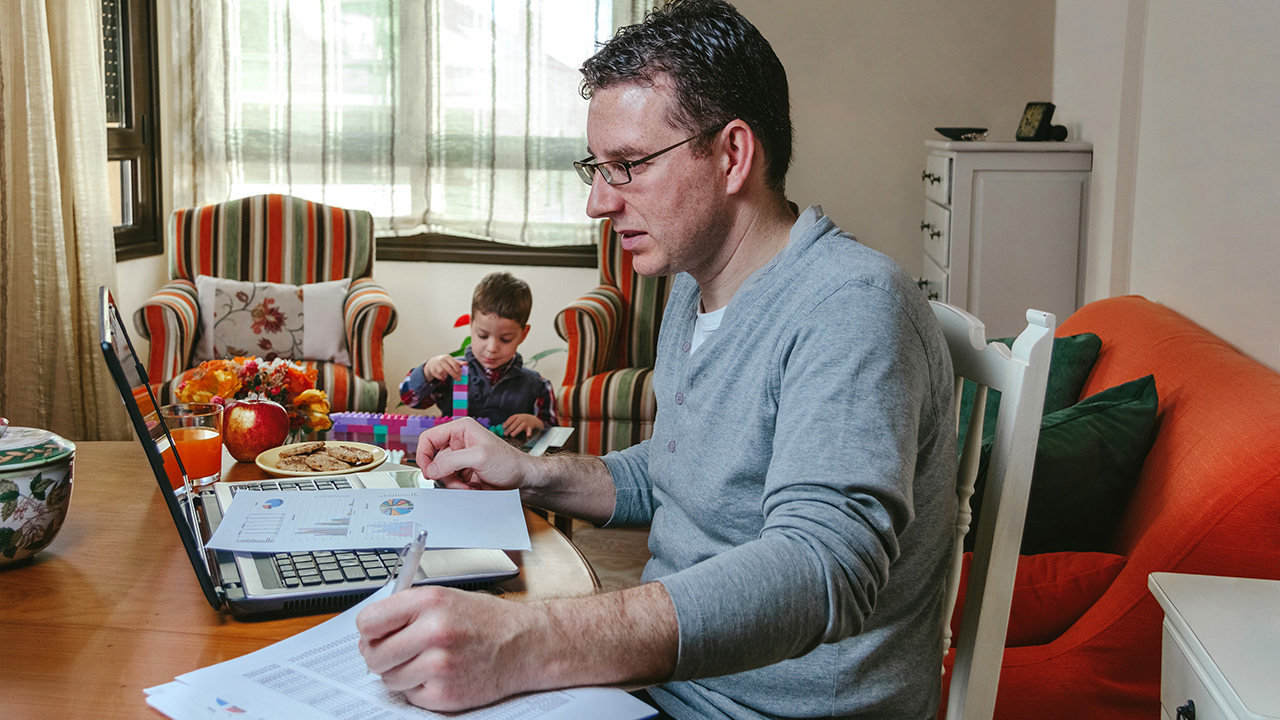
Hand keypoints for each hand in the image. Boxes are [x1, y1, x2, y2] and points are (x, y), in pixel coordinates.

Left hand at [357, 586, 546, 710]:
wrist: (525, 644)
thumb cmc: (487, 621)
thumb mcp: (447, 598)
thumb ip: (407, 610)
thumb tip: (369, 634)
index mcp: (431, 601)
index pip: (369, 621)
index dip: (369, 630)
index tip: (375, 633)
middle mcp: (434, 632)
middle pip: (373, 654)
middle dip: (380, 655)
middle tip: (396, 651)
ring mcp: (439, 665)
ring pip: (389, 678)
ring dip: (401, 672)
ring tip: (426, 660)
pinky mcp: (445, 694)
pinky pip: (409, 695)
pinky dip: (419, 687)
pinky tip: (440, 674)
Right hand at [416, 417, 532, 490]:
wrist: (523, 480)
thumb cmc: (509, 462)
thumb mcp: (479, 457)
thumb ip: (452, 461)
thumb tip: (430, 469)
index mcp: (461, 429)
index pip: (428, 438)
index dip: (424, 455)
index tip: (428, 471)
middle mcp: (459, 442)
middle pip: (435, 460)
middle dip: (445, 475)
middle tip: (458, 482)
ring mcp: (462, 458)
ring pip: (442, 474)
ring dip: (453, 484)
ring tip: (470, 486)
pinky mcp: (465, 472)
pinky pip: (451, 482)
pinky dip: (459, 488)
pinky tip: (473, 487)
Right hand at [423, 355, 462, 381]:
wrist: (432, 362)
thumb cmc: (444, 362)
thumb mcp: (450, 360)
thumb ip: (458, 362)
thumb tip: (466, 363)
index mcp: (447, 357)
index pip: (454, 363)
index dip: (458, 370)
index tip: (460, 374)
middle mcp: (441, 360)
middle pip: (449, 369)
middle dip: (455, 375)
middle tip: (459, 379)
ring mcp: (436, 365)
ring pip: (443, 372)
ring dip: (446, 376)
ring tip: (448, 376)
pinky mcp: (433, 370)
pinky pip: (439, 376)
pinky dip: (442, 377)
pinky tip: (443, 377)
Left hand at [502, 413, 543, 437]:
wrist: (534, 419)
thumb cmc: (523, 420)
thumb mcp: (517, 418)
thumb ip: (511, 422)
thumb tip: (504, 427)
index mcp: (517, 416)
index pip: (511, 418)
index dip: (507, 423)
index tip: (503, 427)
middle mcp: (522, 419)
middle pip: (515, 423)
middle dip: (510, 429)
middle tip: (505, 433)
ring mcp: (526, 423)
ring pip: (521, 427)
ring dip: (516, 431)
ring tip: (512, 435)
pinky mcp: (530, 427)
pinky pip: (529, 430)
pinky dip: (529, 432)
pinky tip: (527, 435)